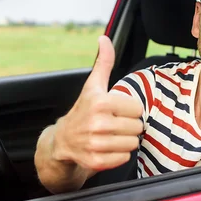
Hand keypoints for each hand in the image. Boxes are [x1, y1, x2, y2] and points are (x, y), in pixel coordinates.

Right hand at [51, 35, 143, 170]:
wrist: (62, 140)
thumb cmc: (83, 110)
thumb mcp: (93, 85)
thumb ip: (104, 62)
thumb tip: (104, 39)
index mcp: (100, 102)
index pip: (138, 108)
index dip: (129, 109)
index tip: (117, 110)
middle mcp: (97, 123)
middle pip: (137, 127)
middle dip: (129, 126)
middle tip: (115, 124)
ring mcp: (95, 144)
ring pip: (133, 143)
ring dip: (125, 141)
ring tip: (112, 135)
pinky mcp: (96, 161)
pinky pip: (124, 158)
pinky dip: (119, 155)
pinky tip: (107, 147)